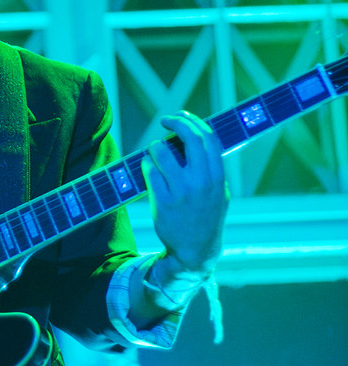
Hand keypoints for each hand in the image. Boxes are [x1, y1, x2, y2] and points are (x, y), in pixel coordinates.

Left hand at [142, 111, 229, 275]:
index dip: (192, 121)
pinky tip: (150, 171)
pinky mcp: (162, 201)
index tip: (181, 116)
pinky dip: (147, 165)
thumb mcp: (218, 191)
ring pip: (160, 151)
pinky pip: (148, 170)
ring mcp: (181, 192)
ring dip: (154, 147)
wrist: (195, 249)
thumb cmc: (205, 215)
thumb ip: (210, 167)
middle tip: (165, 120)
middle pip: (188, 137)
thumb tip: (194, 135)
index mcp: (217, 177)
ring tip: (156, 155)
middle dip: (175, 122)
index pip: (207, 137)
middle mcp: (201, 182)